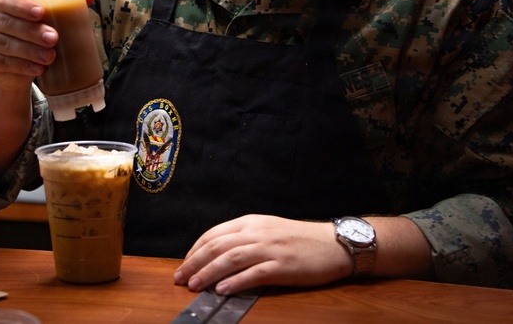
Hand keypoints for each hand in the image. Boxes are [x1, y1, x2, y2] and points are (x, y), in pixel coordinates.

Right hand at [0, 0, 95, 93]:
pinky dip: (21, 66)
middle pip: (7, 23)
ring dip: (30, 51)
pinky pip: (1, 63)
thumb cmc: (29, 33)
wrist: (11, 66)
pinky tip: (37, 69)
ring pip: (5, 45)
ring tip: (50, 57)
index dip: (21, 5)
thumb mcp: (44, 17)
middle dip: (32, 32)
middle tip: (53, 39)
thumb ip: (64, 3)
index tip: (41, 12)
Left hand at [173, 214, 351, 294]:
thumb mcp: (267, 229)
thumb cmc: (299, 239)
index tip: (184, 264)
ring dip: (209, 273)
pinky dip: (236, 281)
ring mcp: (270, 249)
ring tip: (194, 285)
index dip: (195, 250)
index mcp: (251, 222)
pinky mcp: (283, 266)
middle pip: (217, 246)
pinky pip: (254, 274)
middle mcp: (257, 233)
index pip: (214, 234)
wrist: (333, 244)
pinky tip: (223, 290)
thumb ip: (244, 238)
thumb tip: (216, 255)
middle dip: (195, 262)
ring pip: (231, 259)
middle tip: (180, 278)